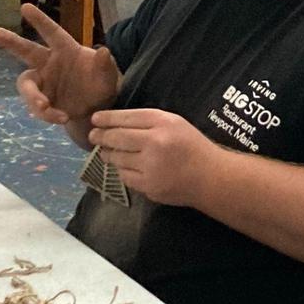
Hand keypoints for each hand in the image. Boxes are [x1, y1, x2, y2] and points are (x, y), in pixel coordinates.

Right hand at [0, 3, 119, 125]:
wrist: (95, 110)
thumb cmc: (101, 85)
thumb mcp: (108, 77)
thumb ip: (105, 65)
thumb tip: (104, 51)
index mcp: (66, 49)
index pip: (52, 32)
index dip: (39, 20)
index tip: (25, 6)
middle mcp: (49, 62)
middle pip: (27, 50)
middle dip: (11, 42)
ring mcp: (43, 81)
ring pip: (27, 85)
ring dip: (32, 96)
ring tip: (44, 107)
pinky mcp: (40, 100)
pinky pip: (37, 106)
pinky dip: (47, 114)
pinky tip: (62, 117)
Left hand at [88, 108, 213, 205]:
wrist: (209, 177)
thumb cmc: (192, 146)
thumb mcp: (175, 123)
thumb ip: (149, 121)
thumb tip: (116, 122)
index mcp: (162, 123)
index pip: (126, 118)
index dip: (107, 119)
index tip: (95, 119)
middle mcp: (154, 143)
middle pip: (117, 138)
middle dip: (101, 137)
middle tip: (93, 136)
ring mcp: (150, 167)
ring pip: (117, 159)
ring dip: (108, 154)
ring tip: (105, 151)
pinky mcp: (148, 186)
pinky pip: (125, 176)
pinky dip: (121, 170)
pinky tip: (123, 166)